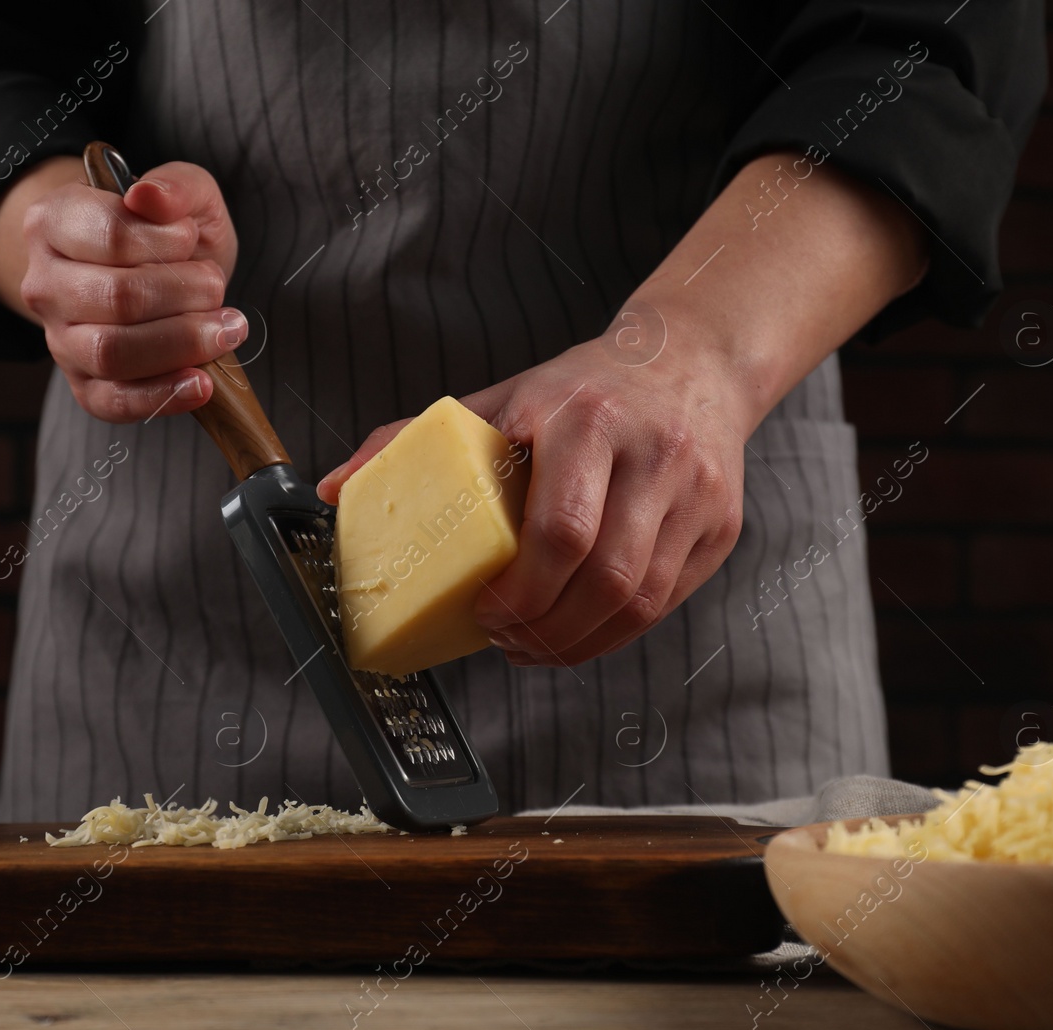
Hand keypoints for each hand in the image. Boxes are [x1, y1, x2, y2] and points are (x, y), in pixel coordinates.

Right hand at [18, 160, 242, 422]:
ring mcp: (59, 339)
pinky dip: (163, 396)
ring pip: (111, 352)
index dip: (165, 242)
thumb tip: (149, 197)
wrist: (160, 277)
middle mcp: (44, 283)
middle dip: (185, 294)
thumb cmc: (170, 235)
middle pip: (116, 298)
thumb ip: (176, 185)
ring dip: (182, 342)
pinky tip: (202, 382)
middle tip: (216, 287)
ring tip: (225, 329)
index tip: (190, 239)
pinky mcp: (83, 384)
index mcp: (53, 222)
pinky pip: (113, 402)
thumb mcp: (186, 194)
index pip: (111, 237)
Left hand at [319, 316, 750, 666]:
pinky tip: (577, 633)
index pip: (562, 529)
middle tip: (505, 639)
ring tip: (535, 646)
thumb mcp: (500, 397)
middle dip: (547, 630)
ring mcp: (697, 494)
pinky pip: (666, 604)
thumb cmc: (582, 389)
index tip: (485, 611)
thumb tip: (331, 488)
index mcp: (587, 418)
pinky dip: (615, 633)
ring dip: (580, 643)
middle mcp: (652, 454)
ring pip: (642, 603)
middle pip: (606, 578)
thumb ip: (415, 441)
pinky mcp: (721, 527)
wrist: (690, 360)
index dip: (521, 592)